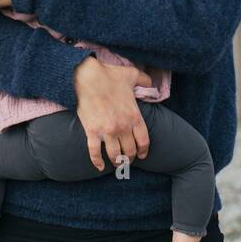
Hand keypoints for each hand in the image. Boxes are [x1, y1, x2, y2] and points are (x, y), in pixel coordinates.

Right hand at [72, 56, 151, 170]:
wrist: (88, 76)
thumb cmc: (110, 75)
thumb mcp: (133, 75)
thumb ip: (145, 80)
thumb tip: (152, 82)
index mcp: (134, 116)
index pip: (143, 141)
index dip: (143, 151)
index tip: (142, 155)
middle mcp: (122, 127)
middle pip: (130, 151)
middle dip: (130, 158)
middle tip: (128, 160)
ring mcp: (107, 131)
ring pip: (115, 155)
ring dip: (117, 162)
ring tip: (117, 164)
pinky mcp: (91, 132)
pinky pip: (95, 152)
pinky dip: (97, 162)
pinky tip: (100, 167)